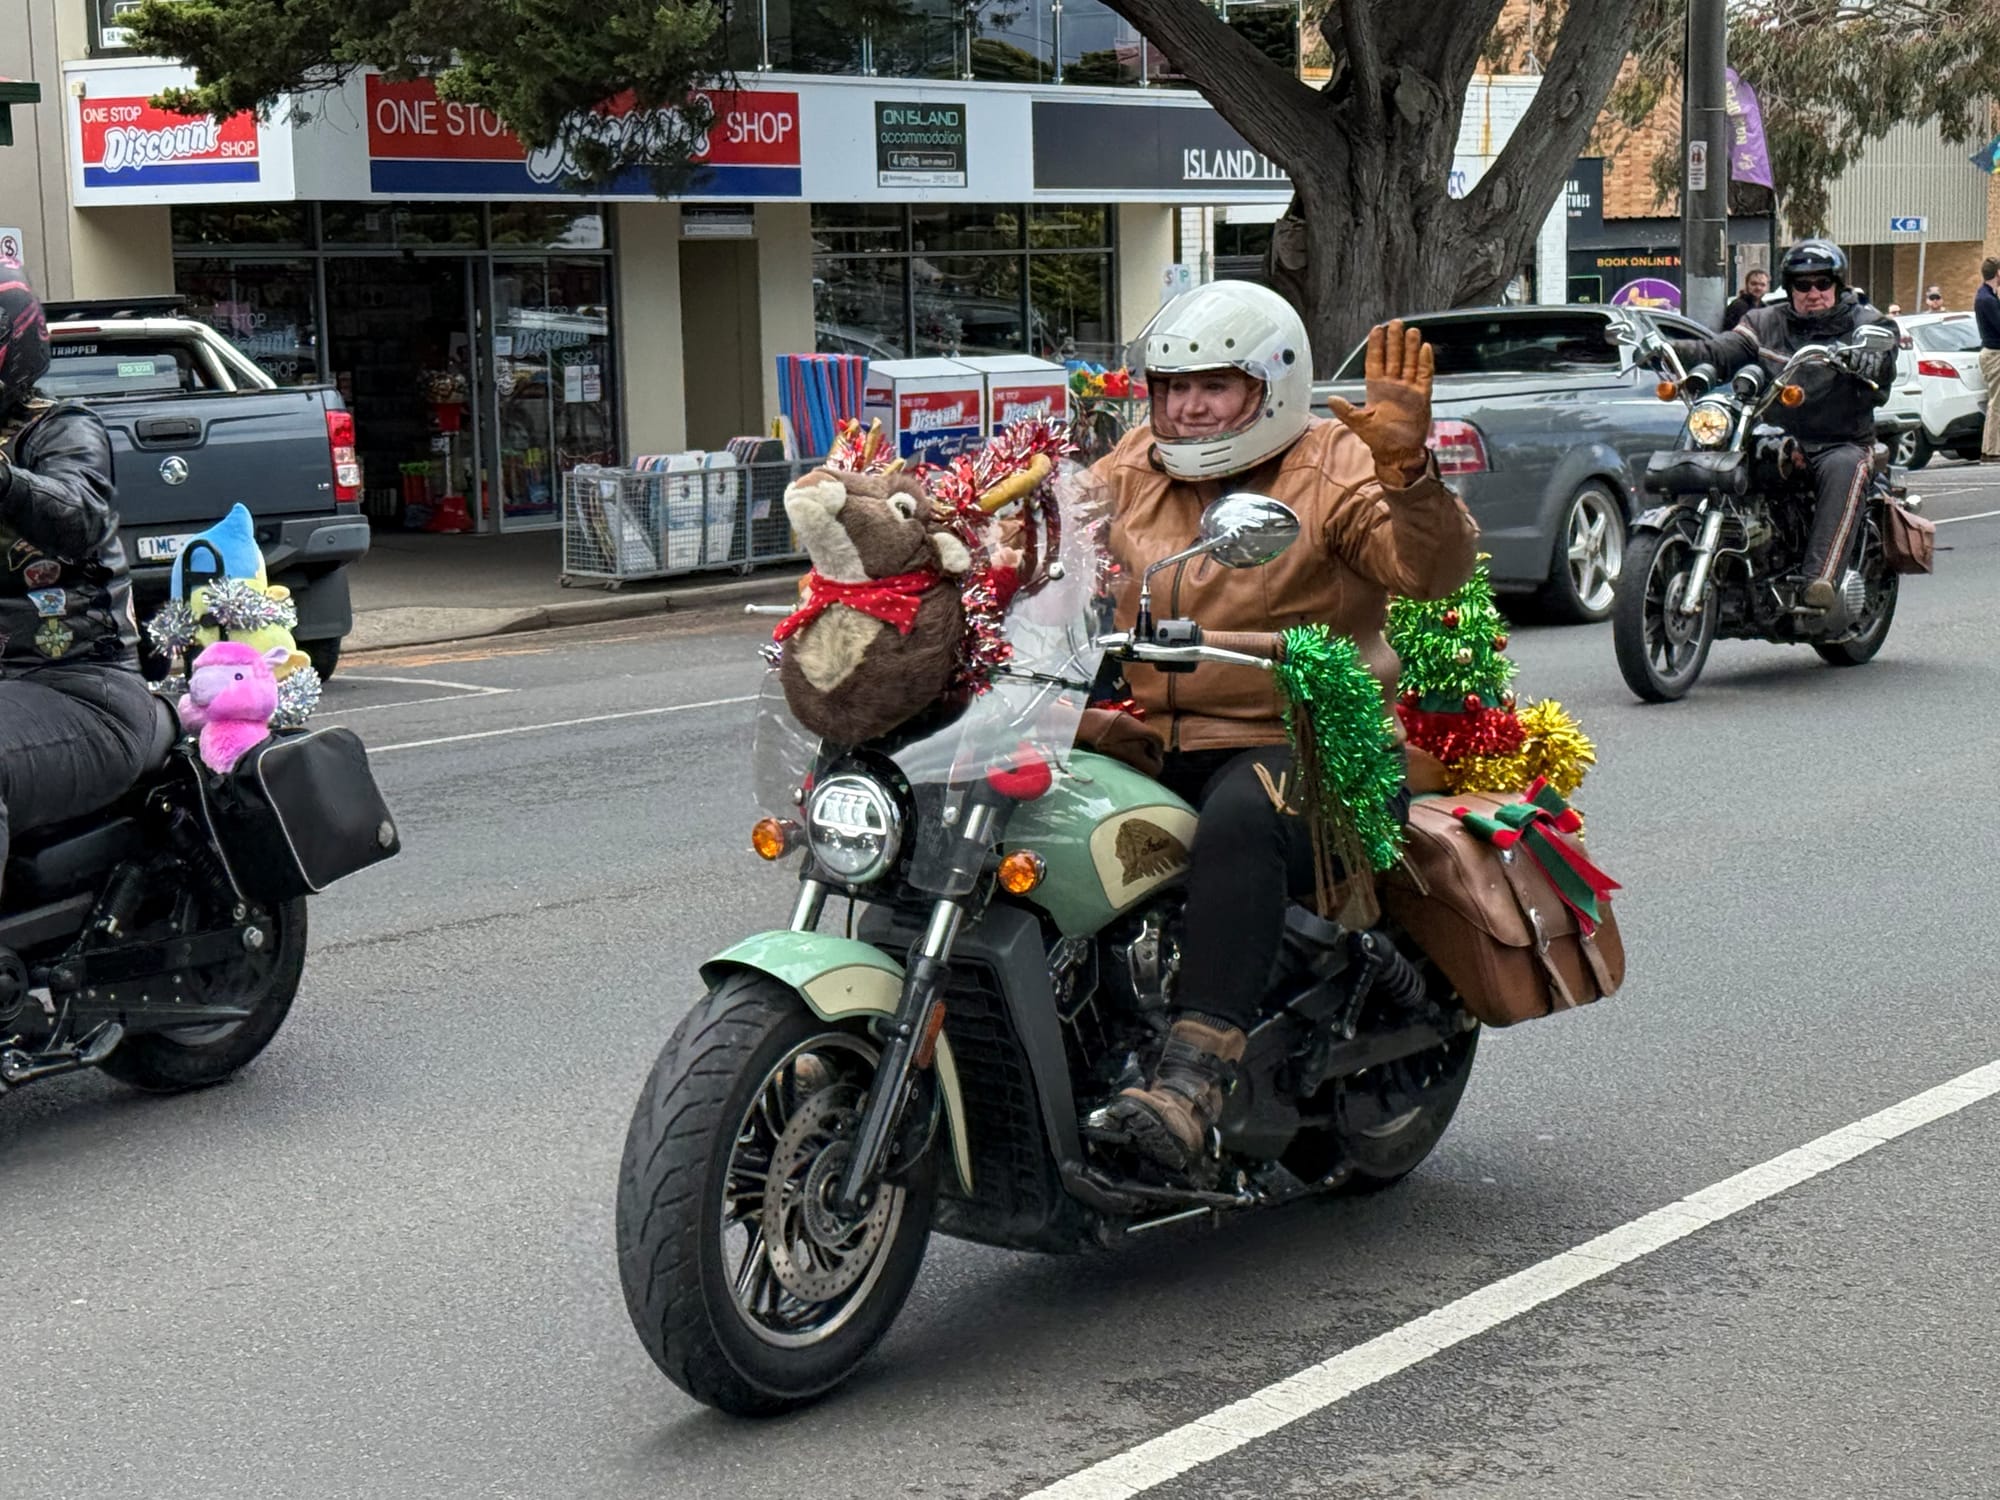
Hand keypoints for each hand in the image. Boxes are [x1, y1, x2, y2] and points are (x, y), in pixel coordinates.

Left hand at [1326, 320, 1433, 482]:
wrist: (1399, 453)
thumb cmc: (1379, 440)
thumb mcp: (1360, 424)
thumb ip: (1346, 410)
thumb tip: (1331, 399)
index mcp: (1376, 389)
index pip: (1375, 362)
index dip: (1376, 346)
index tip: (1377, 329)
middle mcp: (1393, 386)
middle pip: (1394, 358)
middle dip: (1394, 341)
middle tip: (1396, 323)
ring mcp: (1408, 389)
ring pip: (1410, 363)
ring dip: (1410, 347)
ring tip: (1411, 331)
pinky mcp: (1422, 396)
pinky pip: (1424, 375)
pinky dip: (1425, 362)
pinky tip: (1425, 349)